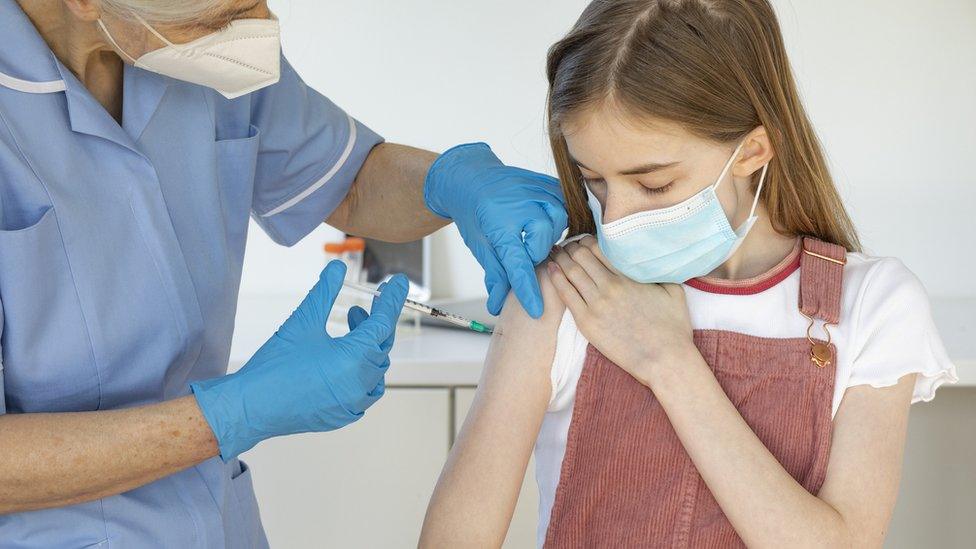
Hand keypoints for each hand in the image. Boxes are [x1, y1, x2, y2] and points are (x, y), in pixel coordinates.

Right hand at [191, 261, 408, 460]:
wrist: (250, 407)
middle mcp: (360, 384)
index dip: (392, 300)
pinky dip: (362, 372)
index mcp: (354, 359)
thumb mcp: (302, 321)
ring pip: (376, 369)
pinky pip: (365, 390)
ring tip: (350, 329)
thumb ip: (325, 292)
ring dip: (368, 347)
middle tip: (360, 307)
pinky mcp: (343, 415)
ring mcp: (353, 403)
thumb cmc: (274, 366)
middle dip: (374, 323)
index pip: (384, 322)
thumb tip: (338, 268)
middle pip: (381, 345)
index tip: (399, 283)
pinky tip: (344, 360)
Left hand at [424, 143, 567, 318]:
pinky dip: (556, 214)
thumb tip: (497, 305)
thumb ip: (495, 274)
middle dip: (534, 253)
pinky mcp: (545, 183)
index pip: (519, 266)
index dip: (528, 290)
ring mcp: (535, 191)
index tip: (537, 310)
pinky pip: (563, 203)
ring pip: (559, 223)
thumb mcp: (479, 245)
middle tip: (521, 248)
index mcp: (499, 225)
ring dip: (547, 234)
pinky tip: (544, 218)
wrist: (470, 177)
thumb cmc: (473, 212)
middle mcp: (521, 206)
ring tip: (532, 233)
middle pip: (543, 245)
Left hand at [547, 236, 695, 386]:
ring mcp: (596, 305)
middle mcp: (610, 286)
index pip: (599, 248)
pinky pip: (565, 294)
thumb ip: (659, 270)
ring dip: (561, 260)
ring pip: (571, 272)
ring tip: (556, 254)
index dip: (587, 241)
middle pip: (581, 256)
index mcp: (629, 276)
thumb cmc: (673, 328)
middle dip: (572, 248)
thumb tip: (652, 258)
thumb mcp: (673, 290)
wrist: (665, 360)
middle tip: (567, 248)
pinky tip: (550, 270)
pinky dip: (556, 279)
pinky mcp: (587, 323)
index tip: (583, 242)